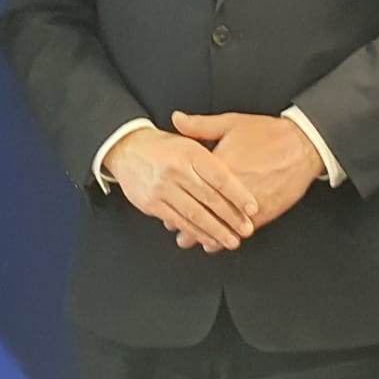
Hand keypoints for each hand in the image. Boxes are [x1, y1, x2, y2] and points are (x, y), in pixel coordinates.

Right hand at [104, 128, 258, 252]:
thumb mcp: (189, 137)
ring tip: (231, 240)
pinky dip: (195, 233)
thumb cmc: (164, 145)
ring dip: (215, 231)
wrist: (126, 149)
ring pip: (194, 214)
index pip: (219, 176)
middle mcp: (176, 170)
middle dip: (231, 217)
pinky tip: (208, 239)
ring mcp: (162, 188)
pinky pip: (178, 221)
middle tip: (246, 229)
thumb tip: (240, 160)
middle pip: (209, 198)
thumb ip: (214, 150)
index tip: (253, 208)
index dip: (238, 194)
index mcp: (189, 151)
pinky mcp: (152, 203)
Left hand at [170, 112, 322, 247]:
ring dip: (205, 235)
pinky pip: (241, 231)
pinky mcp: (264, 213)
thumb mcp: (231, 122)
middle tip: (174, 230)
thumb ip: (200, 125)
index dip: (177, 201)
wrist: (302, 145)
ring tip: (190, 241)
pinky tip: (217, 244)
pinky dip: (227, 238)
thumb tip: (176, 119)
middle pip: (203, 212)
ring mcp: (248, 205)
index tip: (166, 208)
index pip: (191, 189)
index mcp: (220, 167)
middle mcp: (232, 189)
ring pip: (220, 227)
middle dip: (186, 224)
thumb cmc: (268, 133)